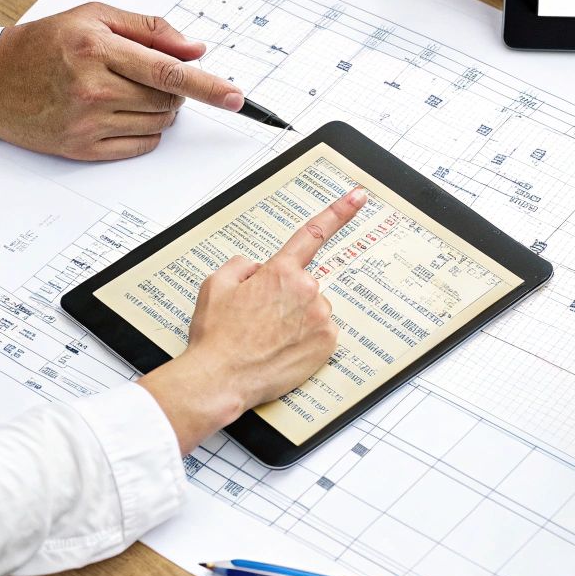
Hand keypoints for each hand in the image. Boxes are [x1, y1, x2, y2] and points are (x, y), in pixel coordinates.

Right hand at [0, 2, 244, 160]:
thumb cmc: (45, 43)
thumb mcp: (94, 17)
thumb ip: (149, 29)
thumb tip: (195, 49)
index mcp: (97, 50)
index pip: (168, 71)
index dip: (208, 85)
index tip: (236, 97)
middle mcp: (92, 88)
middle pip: (167, 100)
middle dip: (172, 88)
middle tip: (146, 74)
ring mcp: (86, 123)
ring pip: (158, 124)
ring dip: (158, 109)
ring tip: (126, 90)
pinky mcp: (81, 148)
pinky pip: (139, 146)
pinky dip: (144, 131)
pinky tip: (120, 112)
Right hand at [139, 188, 368, 453]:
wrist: (222, 379)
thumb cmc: (218, 336)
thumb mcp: (216, 285)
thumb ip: (241, 266)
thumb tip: (257, 269)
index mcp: (280, 271)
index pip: (314, 232)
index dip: (339, 211)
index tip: (358, 196)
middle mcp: (306, 291)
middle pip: (303, 284)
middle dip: (286, 296)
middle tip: (260, 319)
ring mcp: (320, 318)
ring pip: (312, 310)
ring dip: (296, 319)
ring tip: (268, 338)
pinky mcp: (327, 344)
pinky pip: (320, 333)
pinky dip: (305, 339)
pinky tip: (283, 349)